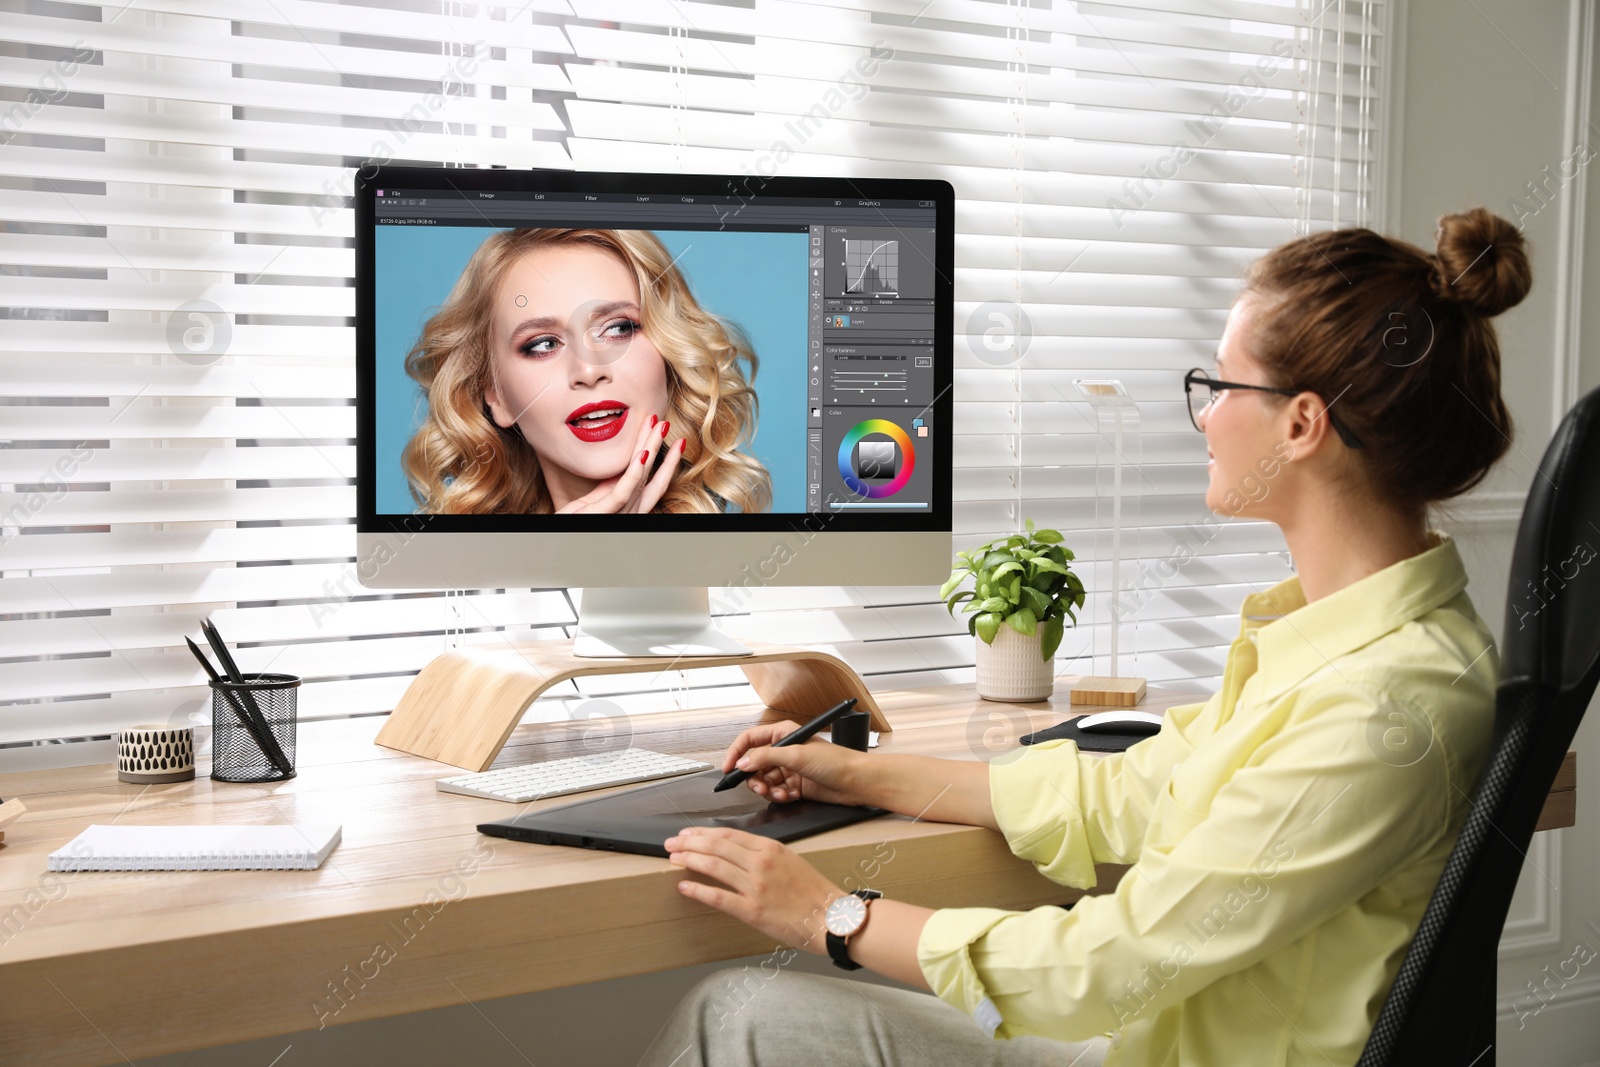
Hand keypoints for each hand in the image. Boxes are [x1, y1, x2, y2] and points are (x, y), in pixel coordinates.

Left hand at [556, 413, 682, 513]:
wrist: (557, 540)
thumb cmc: (575, 521)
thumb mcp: (596, 498)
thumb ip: (610, 486)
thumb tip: (624, 466)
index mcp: (628, 505)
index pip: (653, 481)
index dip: (666, 461)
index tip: (674, 440)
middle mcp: (630, 510)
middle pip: (651, 475)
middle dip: (659, 447)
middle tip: (664, 423)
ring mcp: (620, 513)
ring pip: (641, 477)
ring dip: (650, 448)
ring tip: (656, 427)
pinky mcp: (605, 513)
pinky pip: (623, 491)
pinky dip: (635, 472)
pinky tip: (642, 455)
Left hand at [665, 826, 842, 955]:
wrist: (832, 918)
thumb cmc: (815, 892)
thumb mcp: (791, 860)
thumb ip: (764, 855)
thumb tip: (737, 853)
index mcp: (771, 848)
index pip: (728, 835)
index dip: (703, 833)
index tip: (688, 833)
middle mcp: (761, 863)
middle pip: (716, 846)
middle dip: (689, 843)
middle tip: (672, 843)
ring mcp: (756, 887)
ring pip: (714, 866)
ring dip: (689, 860)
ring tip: (673, 858)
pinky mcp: (753, 911)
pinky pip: (718, 897)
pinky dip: (698, 889)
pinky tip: (684, 885)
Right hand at [723, 721, 863, 805]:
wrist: (856, 781)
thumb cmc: (836, 760)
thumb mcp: (796, 755)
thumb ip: (766, 758)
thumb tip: (743, 762)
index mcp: (783, 734)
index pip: (749, 740)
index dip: (736, 753)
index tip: (728, 768)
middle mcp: (784, 750)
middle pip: (754, 765)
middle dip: (755, 778)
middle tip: (762, 787)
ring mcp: (789, 768)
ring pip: (764, 781)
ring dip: (769, 790)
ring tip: (781, 793)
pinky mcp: (794, 784)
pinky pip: (776, 792)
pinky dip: (780, 796)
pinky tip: (791, 795)